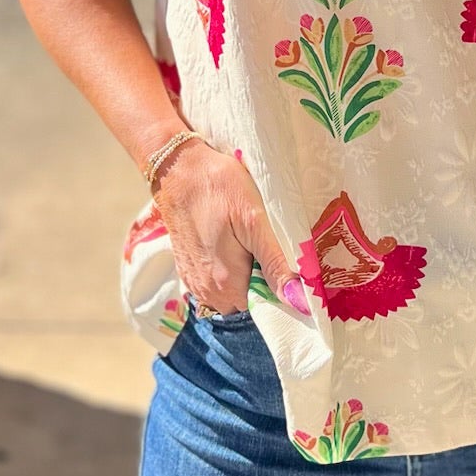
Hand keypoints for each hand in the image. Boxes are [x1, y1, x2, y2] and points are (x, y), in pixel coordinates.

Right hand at [154, 140, 300, 314]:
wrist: (178, 168)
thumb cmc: (219, 187)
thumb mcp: (254, 221)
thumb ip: (274, 264)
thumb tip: (297, 299)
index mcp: (226, 283)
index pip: (263, 307)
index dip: (277, 288)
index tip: (283, 263)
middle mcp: (206, 290)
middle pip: (246, 301)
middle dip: (259, 281)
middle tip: (264, 245)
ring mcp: (193, 280)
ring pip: (229, 293)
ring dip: (241, 276)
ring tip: (246, 242)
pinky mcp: (186, 267)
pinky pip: (212, 282)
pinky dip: (224, 270)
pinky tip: (229, 242)